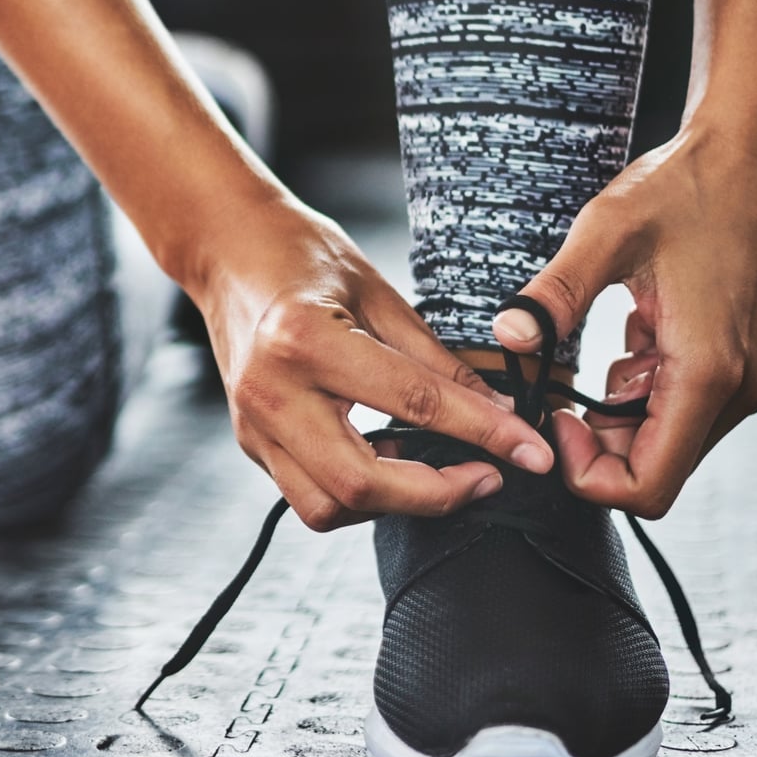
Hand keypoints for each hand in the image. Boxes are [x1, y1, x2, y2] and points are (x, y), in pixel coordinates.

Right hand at [191, 201, 553, 531]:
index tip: (531, 451)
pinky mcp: (250, 440)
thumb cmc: (299, 254)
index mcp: (304, 340)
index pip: (413, 404)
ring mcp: (253, 423)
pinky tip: (387, 458)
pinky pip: (309, 491)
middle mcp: (270, 392)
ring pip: (327, 507)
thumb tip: (499, 412)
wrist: (225, 249)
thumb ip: (436, 360)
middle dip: (436, 495)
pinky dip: (358, 490)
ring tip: (432, 470)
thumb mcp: (379, 293)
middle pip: (360, 484)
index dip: (484, 433)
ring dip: (391, 503)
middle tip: (487, 476)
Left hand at [495, 121, 756, 517]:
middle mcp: (734, 390)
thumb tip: (507, 337)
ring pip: (663, 444)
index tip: (553, 418)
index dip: (588, 474)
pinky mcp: (734, 366)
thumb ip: (555, 292)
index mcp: (706, 373)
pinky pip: (675, 410)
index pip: (648, 486)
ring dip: (613, 418)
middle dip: (594, 448)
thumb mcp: (607, 232)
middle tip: (553, 393)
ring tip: (591, 356)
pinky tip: (624, 340)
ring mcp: (739, 381)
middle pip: (653, 472)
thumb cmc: (683, 189)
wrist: (749, 159)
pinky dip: (635, 393)